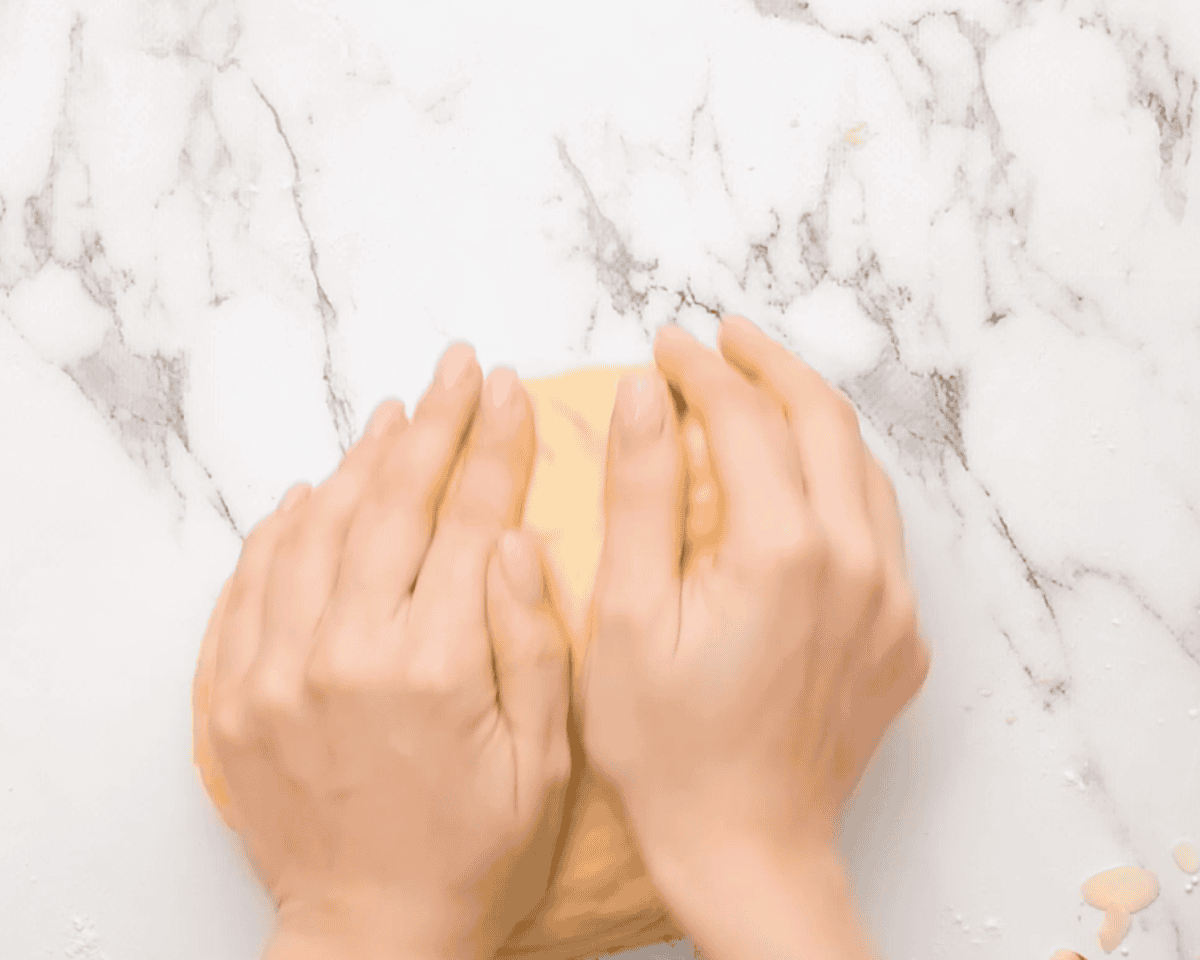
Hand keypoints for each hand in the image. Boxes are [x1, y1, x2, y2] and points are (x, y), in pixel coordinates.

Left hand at [194, 345, 571, 959]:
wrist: (372, 935)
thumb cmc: (474, 854)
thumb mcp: (544, 762)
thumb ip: (531, 644)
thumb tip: (517, 540)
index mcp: (434, 667)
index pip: (470, 520)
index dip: (493, 444)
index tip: (507, 390)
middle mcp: (346, 654)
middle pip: (391, 504)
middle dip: (432, 423)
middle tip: (455, 369)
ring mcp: (278, 671)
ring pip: (317, 528)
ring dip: (360, 461)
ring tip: (394, 414)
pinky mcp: (237, 694)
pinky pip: (252, 582)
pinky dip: (283, 525)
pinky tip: (314, 492)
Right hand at [580, 316, 929, 957]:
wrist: (747, 849)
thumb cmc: (670, 749)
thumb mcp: (628, 617)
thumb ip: (640, 494)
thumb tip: (647, 394)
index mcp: (784, 551)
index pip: (745, 420)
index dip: (701, 371)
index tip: (667, 345)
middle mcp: (856, 564)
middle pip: (824, 422)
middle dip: (770, 366)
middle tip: (724, 338)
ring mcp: (891, 603)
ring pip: (864, 469)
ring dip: (814, 417)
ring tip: (764, 390)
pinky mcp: (900, 637)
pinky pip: (881, 529)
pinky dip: (842, 480)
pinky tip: (804, 482)